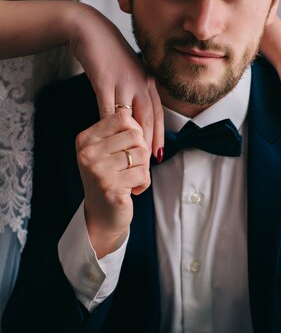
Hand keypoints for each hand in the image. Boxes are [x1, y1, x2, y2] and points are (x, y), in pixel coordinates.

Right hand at [69, 3, 163, 160]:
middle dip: (148, 144)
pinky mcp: (106, 82)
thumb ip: (136, 91)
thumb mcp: (130, 72)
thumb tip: (137, 114)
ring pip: (131, 118)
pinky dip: (109, 127)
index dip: (159, 136)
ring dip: (131, 140)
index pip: (158, 114)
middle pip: (148, 119)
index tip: (159, 154)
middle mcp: (141, 84)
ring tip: (129, 159)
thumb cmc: (110, 54)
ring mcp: (124, 83)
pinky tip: (107, 141)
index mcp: (148, 82)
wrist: (91, 31)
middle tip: (147, 165)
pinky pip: (108, 109)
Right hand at [76, 107, 149, 256]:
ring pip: (141, 154)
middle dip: (141, 152)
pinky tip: (132, 190)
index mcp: (85, 139)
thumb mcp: (105, 151)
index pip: (122, 118)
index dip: (135, 131)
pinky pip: (143, 174)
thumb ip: (119, 133)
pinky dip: (144, 182)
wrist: (102, 214)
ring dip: (143, 168)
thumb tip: (140, 118)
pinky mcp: (111, 187)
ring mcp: (98, 171)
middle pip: (135, 135)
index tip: (131, 146)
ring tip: (130, 178)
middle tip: (132, 165)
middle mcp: (87, 153)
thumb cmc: (109, 178)